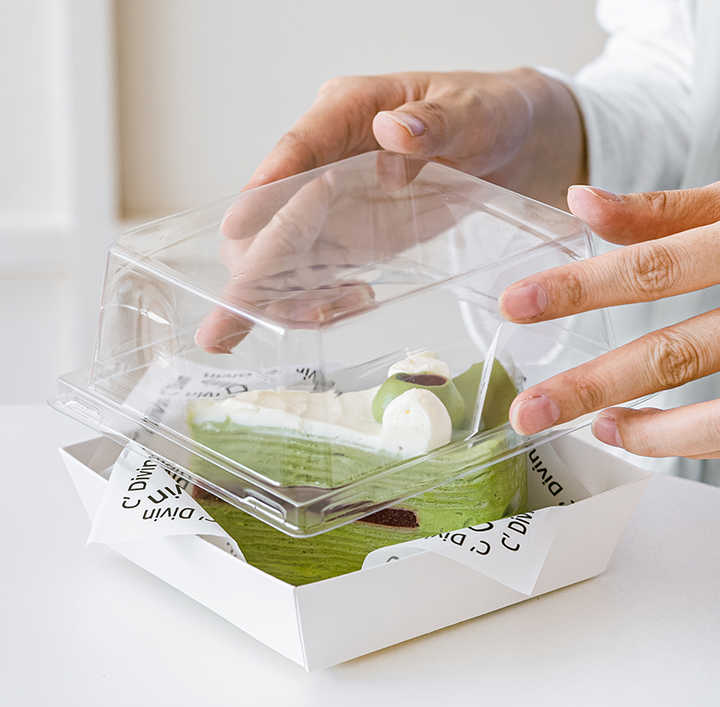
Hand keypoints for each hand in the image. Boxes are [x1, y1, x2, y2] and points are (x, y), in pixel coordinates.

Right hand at [195, 68, 585, 352]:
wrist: (516, 146)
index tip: (237, 227)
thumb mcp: (474, 110)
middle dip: (261, 253)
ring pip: (292, 245)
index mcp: (348, 111)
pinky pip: (328, 266)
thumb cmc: (491, 112)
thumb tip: (393, 133)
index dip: (263, 189)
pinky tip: (332, 311)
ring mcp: (340, 200)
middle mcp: (331, 157)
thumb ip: (436, 122)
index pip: (296, 148)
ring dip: (282, 286)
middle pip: (275, 206)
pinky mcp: (358, 232)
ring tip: (283, 320)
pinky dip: (322, 294)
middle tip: (255, 297)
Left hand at [500, 183, 719, 458]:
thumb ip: (668, 209)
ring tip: (595, 427)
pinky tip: (644, 433)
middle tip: (528, 411)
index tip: (515, 305)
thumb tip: (580, 201)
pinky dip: (690, 438)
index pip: (653, 265)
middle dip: (591, 384)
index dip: (581, 288)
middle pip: (676, 352)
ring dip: (647, 432)